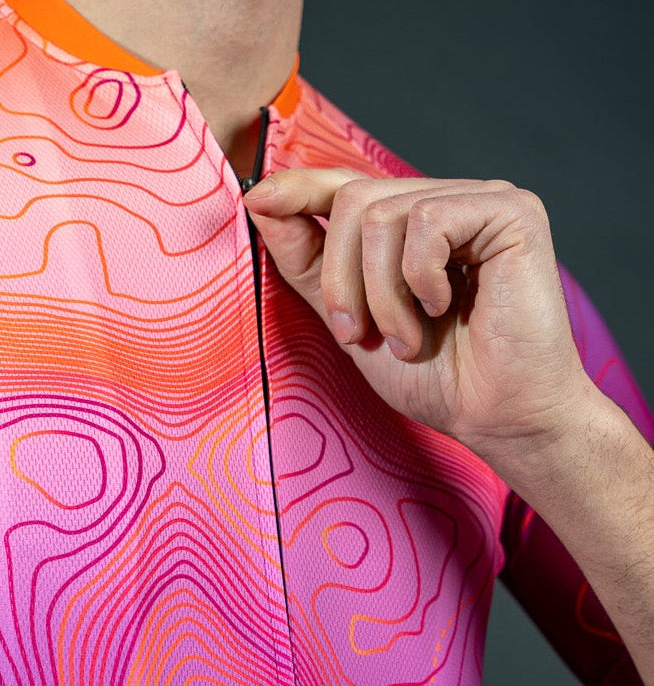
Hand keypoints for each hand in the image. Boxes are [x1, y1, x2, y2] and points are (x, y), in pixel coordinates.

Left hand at [243, 168, 599, 475]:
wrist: (494, 415)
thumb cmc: (432, 376)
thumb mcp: (349, 320)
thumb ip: (309, 262)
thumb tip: (262, 200)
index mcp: (411, 226)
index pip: (346, 186)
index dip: (300, 189)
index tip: (255, 199)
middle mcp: (447, 202)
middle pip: (354, 200)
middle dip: (341, 279)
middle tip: (359, 335)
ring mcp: (482, 202)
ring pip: (384, 215)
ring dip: (380, 294)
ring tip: (407, 339)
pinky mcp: (513, 212)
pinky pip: (429, 221)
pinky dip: (418, 280)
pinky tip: (442, 310)